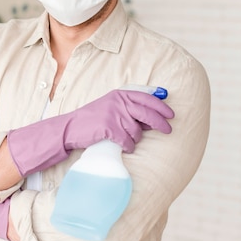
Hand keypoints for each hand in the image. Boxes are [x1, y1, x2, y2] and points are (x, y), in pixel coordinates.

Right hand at [7, 89, 173, 176]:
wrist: (70, 128)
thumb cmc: (92, 120)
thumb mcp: (110, 107)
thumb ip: (130, 107)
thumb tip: (155, 113)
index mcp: (119, 94)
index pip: (147, 98)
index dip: (161, 106)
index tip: (171, 114)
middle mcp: (118, 102)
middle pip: (148, 113)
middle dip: (161, 123)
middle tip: (169, 130)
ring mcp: (114, 115)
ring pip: (137, 132)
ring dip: (134, 138)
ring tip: (124, 138)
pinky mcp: (110, 128)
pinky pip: (128, 141)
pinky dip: (127, 146)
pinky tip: (122, 145)